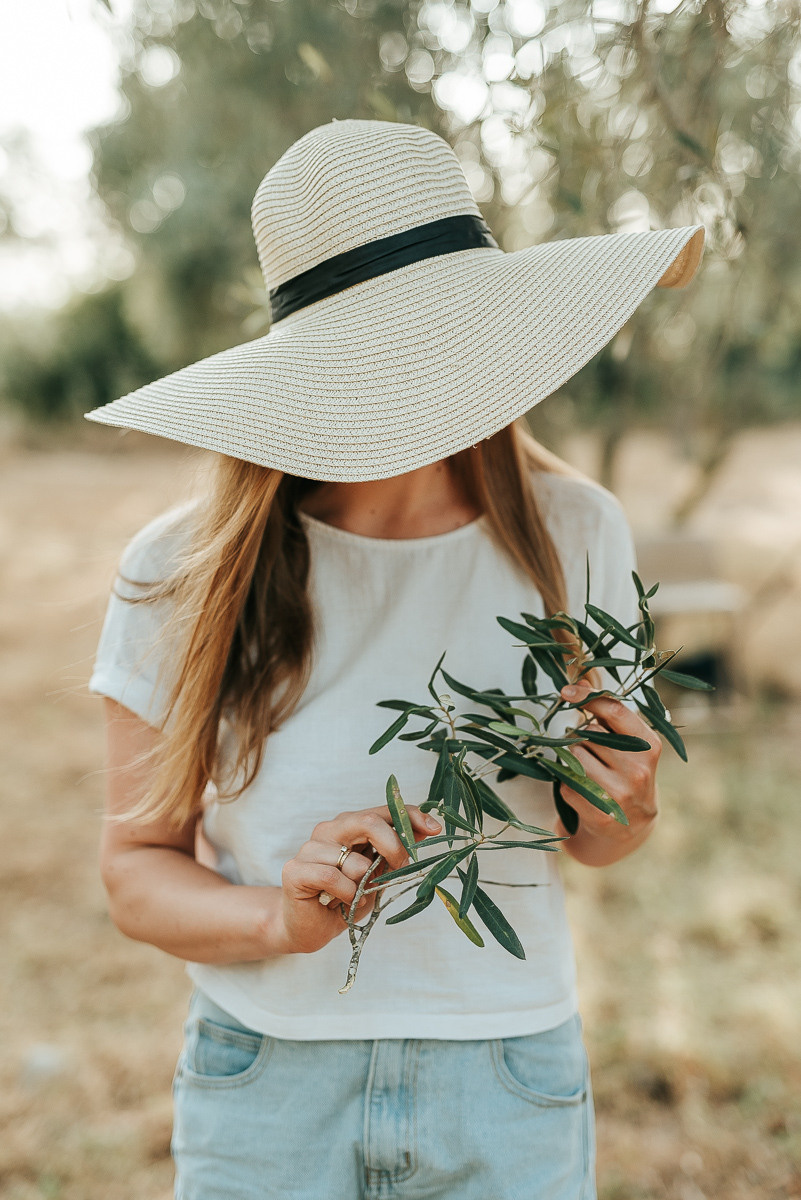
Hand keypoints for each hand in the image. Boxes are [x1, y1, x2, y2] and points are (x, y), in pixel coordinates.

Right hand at [279, 803, 440, 953]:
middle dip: (393, 847)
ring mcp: (310, 847)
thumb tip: (428, 831)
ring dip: (363, 885)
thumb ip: (394, 853)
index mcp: (349, 826)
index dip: (410, 816)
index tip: (435, 829)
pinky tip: (337, 903)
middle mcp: (329, 830)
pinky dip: (345, 894)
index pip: (383, 811)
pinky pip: (332, 877)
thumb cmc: (344, 899)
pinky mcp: (295, 869)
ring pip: (354, 861)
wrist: (309, 928)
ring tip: (353, 896)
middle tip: (401, 867)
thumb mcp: (378, 875)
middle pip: (368, 822)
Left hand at [556, 679, 660, 848]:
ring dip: (572, 758)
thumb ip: (608, 714)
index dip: (588, 697)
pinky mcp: (600, 813)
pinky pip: (567, 782)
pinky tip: (583, 788)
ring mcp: (619, 794)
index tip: (566, 691)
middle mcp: (637, 770)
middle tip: (589, 749)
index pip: (614, 711)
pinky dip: (567, 781)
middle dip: (581, 737)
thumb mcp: (630, 743)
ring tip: (587, 768)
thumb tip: (580, 683)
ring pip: (574, 757)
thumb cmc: (627, 773)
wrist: (633, 825)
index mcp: (648, 746)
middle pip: (587, 734)